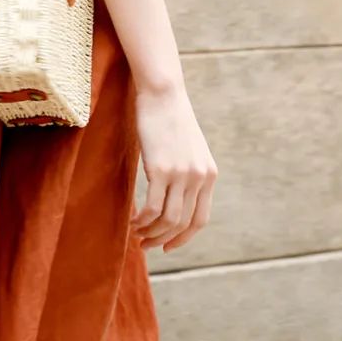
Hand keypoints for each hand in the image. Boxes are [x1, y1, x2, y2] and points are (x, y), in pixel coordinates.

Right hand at [134, 77, 216, 252]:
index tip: (168, 246)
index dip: (184, 238)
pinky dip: (142, 220)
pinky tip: (132, 221)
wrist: (163, 94)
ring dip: (151, 233)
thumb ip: (188, 172)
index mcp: (209, 175)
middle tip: (146, 245)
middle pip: (183, 223)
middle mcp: (199, 178)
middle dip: (163, 240)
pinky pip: (152, 208)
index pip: (200, 220)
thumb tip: (175, 196)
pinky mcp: (160, 170)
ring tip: (137, 234)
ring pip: (167, 220)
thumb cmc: (170, 118)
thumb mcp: (188, 149)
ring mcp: (181, 175)